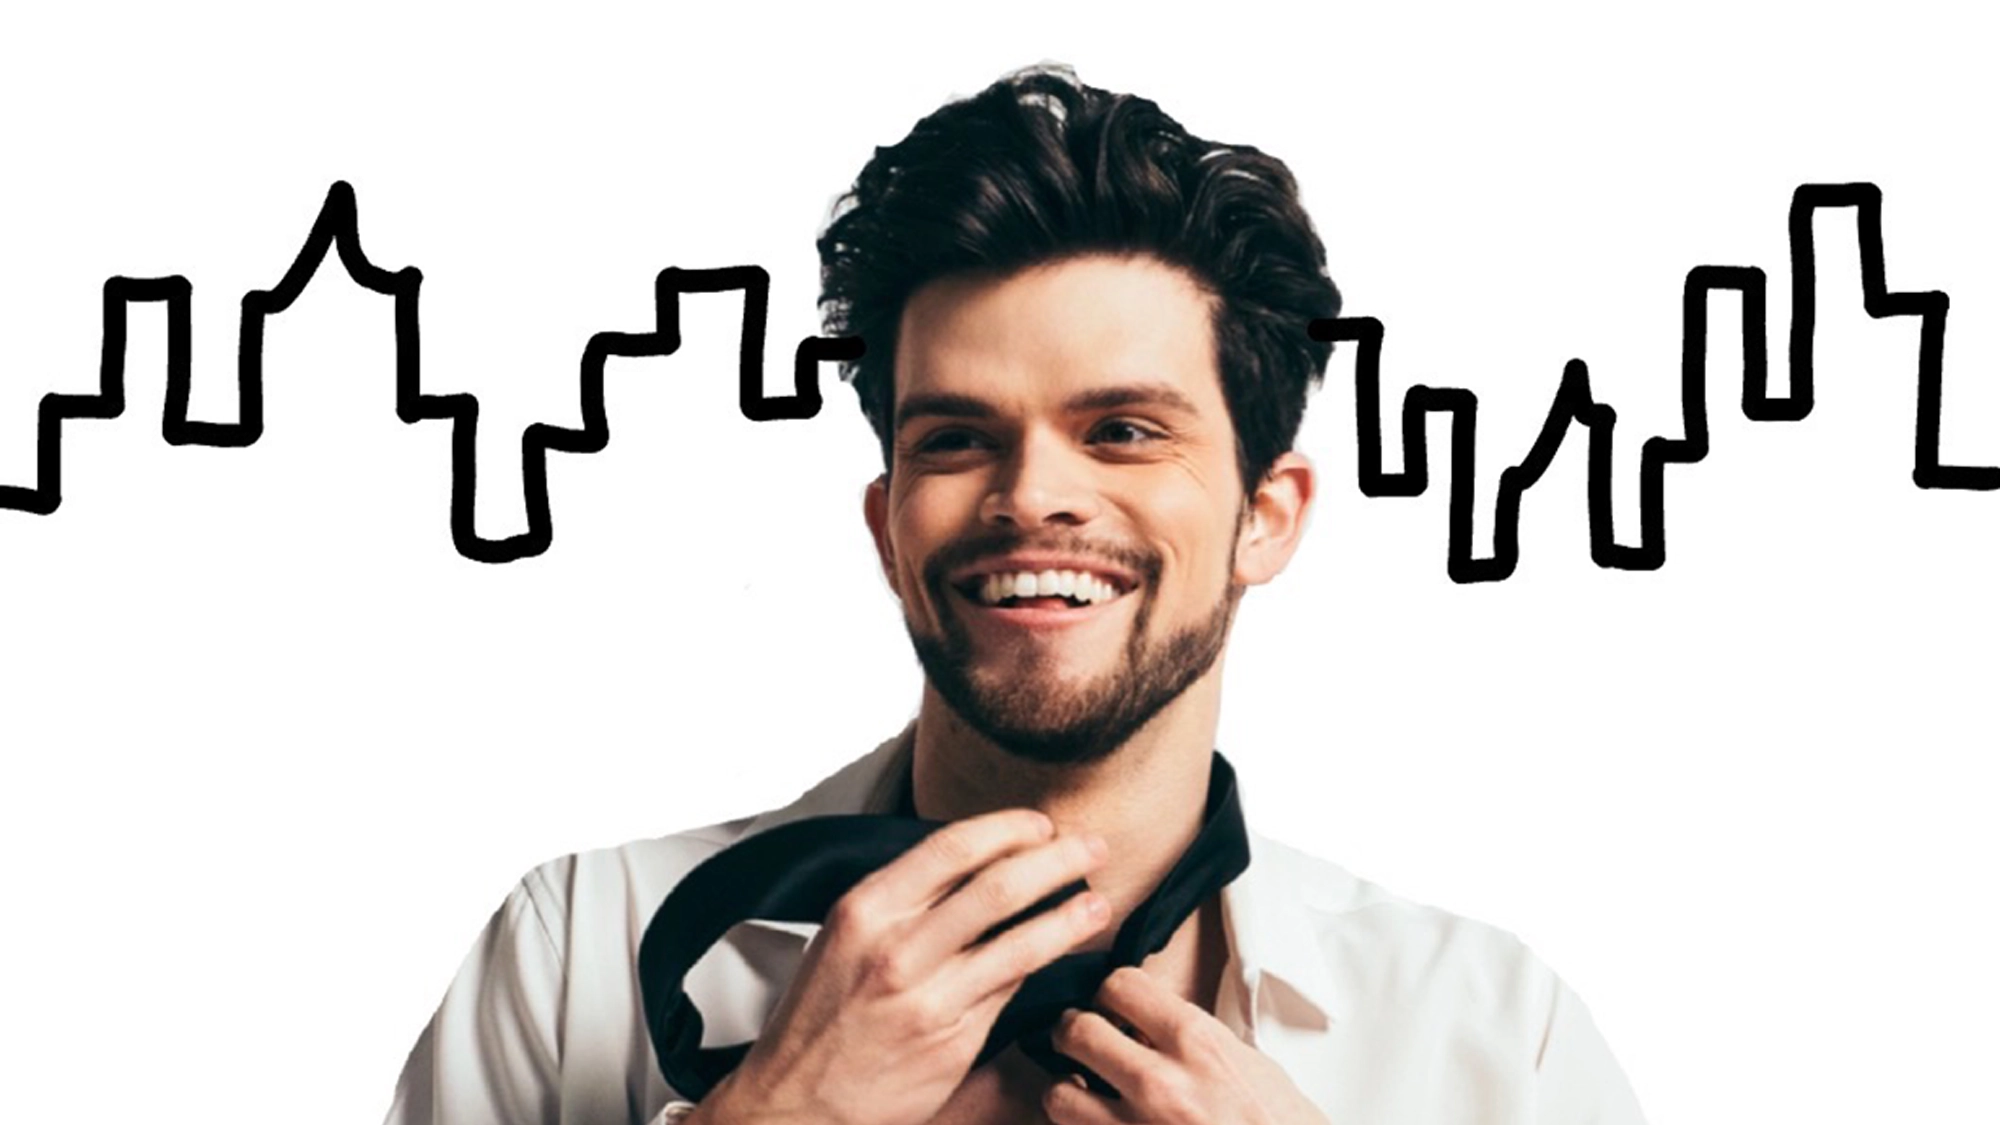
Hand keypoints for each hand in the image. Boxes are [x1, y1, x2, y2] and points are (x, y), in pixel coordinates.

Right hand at [693, 809, 1111, 1124]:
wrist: (798, 1101)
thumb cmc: (821, 1018)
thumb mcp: (844, 938)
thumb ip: (903, 900)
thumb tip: (973, 864)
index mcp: (866, 910)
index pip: (951, 847)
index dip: (1008, 828)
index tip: (1041, 823)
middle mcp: (897, 949)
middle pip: (998, 887)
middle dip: (1057, 860)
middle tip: (1091, 848)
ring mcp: (929, 997)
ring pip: (1020, 942)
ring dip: (1070, 916)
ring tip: (1099, 903)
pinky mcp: (954, 1040)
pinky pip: (1013, 989)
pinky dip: (1047, 964)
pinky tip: (1069, 952)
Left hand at [1043, 967, 1328, 1124]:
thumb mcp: (1253, 1068)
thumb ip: (1198, 1040)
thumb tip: (1156, 1026)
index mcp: (1197, 1043)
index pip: (1120, 985)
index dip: (1111, 993)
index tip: (1113, 1004)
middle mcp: (1160, 1083)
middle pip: (1076, 1031)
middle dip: (1075, 1034)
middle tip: (1082, 1042)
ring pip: (1057, 1096)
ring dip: (1066, 1094)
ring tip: (1083, 1096)